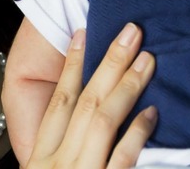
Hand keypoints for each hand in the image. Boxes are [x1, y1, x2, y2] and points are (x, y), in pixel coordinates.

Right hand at [24, 24, 156, 167]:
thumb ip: (53, 148)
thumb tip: (69, 111)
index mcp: (38, 156)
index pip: (59, 102)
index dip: (71, 65)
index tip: (82, 34)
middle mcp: (56, 162)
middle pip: (86, 102)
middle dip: (111, 64)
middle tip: (132, 34)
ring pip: (103, 120)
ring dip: (127, 86)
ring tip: (147, 60)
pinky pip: (122, 155)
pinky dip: (137, 131)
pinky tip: (151, 112)